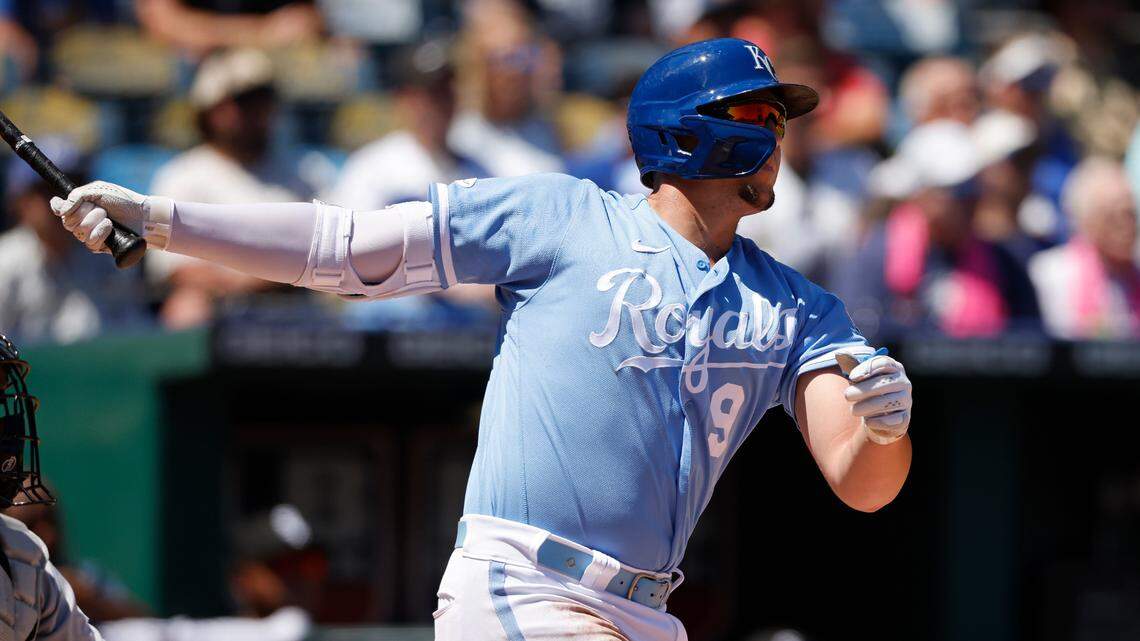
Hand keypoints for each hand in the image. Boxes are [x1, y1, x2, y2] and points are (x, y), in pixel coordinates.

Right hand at [50, 181, 172, 253]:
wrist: (143, 215)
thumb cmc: (124, 200)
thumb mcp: (100, 191)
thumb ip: (78, 196)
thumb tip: (60, 207)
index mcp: (81, 206)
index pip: (60, 209)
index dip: (58, 207)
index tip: (60, 203)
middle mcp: (82, 221)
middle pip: (68, 221)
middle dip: (83, 213)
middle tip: (100, 209)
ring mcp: (90, 234)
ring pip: (78, 232)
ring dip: (94, 222)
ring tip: (108, 218)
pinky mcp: (99, 246)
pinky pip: (90, 242)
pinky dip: (99, 232)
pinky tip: (109, 227)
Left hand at [838, 349, 911, 444]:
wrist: (877, 415)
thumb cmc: (868, 391)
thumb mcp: (859, 377)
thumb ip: (851, 365)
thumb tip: (839, 354)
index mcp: (894, 368)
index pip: (884, 363)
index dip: (867, 368)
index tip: (851, 377)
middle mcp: (903, 382)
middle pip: (885, 383)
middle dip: (864, 390)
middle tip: (846, 396)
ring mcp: (906, 400)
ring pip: (889, 402)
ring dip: (868, 406)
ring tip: (853, 410)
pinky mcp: (905, 418)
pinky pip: (895, 420)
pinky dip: (880, 421)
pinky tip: (868, 421)